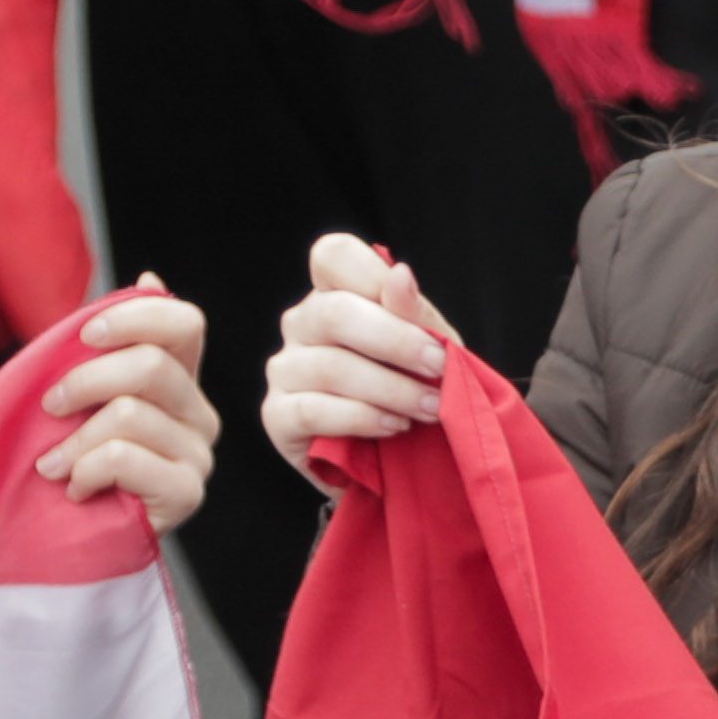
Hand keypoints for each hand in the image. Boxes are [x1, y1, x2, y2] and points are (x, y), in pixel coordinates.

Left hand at [37, 285, 220, 530]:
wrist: (60, 537)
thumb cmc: (70, 457)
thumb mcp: (81, 394)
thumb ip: (108, 342)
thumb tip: (151, 278)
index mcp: (177, 380)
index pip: (184, 323)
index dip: (137, 316)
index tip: (86, 335)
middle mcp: (198, 414)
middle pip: (150, 366)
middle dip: (84, 382)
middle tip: (49, 407)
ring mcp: (197, 455)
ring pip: (130, 415)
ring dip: (74, 441)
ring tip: (53, 466)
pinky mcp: (187, 493)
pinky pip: (124, 458)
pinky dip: (85, 471)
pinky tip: (77, 489)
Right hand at [261, 230, 452, 470]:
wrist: (406, 463)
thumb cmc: (417, 391)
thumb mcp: (432, 350)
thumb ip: (415, 316)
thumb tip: (400, 274)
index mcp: (336, 293)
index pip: (333, 255)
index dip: (374, 277)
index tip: (417, 315)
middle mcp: (301, 324)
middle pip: (333, 313)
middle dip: (397, 343)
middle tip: (439, 370)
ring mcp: (284, 369)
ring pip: (330, 367)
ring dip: (391, 389)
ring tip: (429, 408)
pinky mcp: (277, 416)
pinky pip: (313, 410)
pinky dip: (362, 418)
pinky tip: (395, 426)